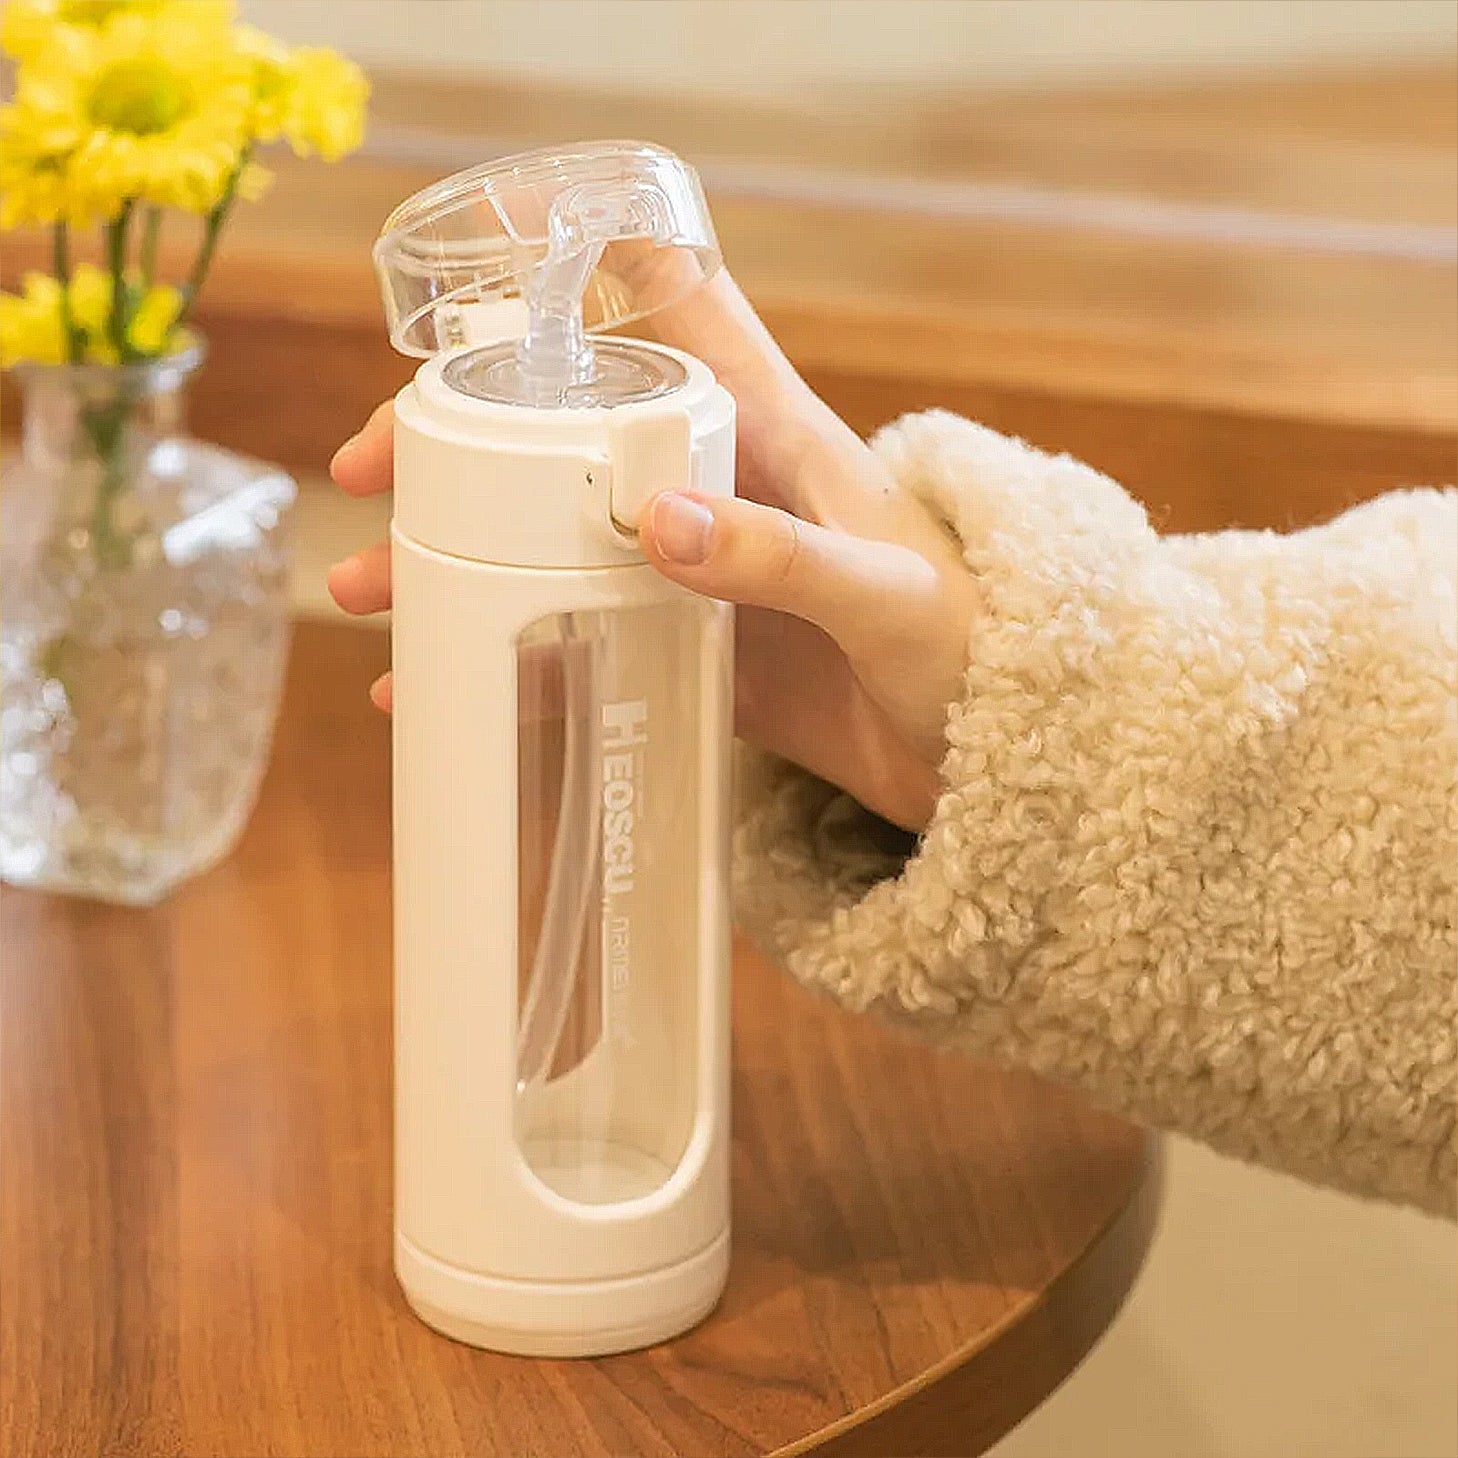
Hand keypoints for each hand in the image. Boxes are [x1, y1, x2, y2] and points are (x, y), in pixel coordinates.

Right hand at [329, 272, 976, 830]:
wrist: (1000, 760)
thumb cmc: (973, 652)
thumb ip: (782, 560)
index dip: (581, 267)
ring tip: (370, 594)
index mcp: (778, 436)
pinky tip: (450, 683)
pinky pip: (587, 640)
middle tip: (370, 473)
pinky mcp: (698, 652)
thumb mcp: (885, 599)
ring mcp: (700, 573)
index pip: (674, 311)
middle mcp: (723, 489)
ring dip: (460, 559)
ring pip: (556, 539)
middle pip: (570, 432)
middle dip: (461, 442)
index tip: (476, 267)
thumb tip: (656, 523)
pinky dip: (516, 658)